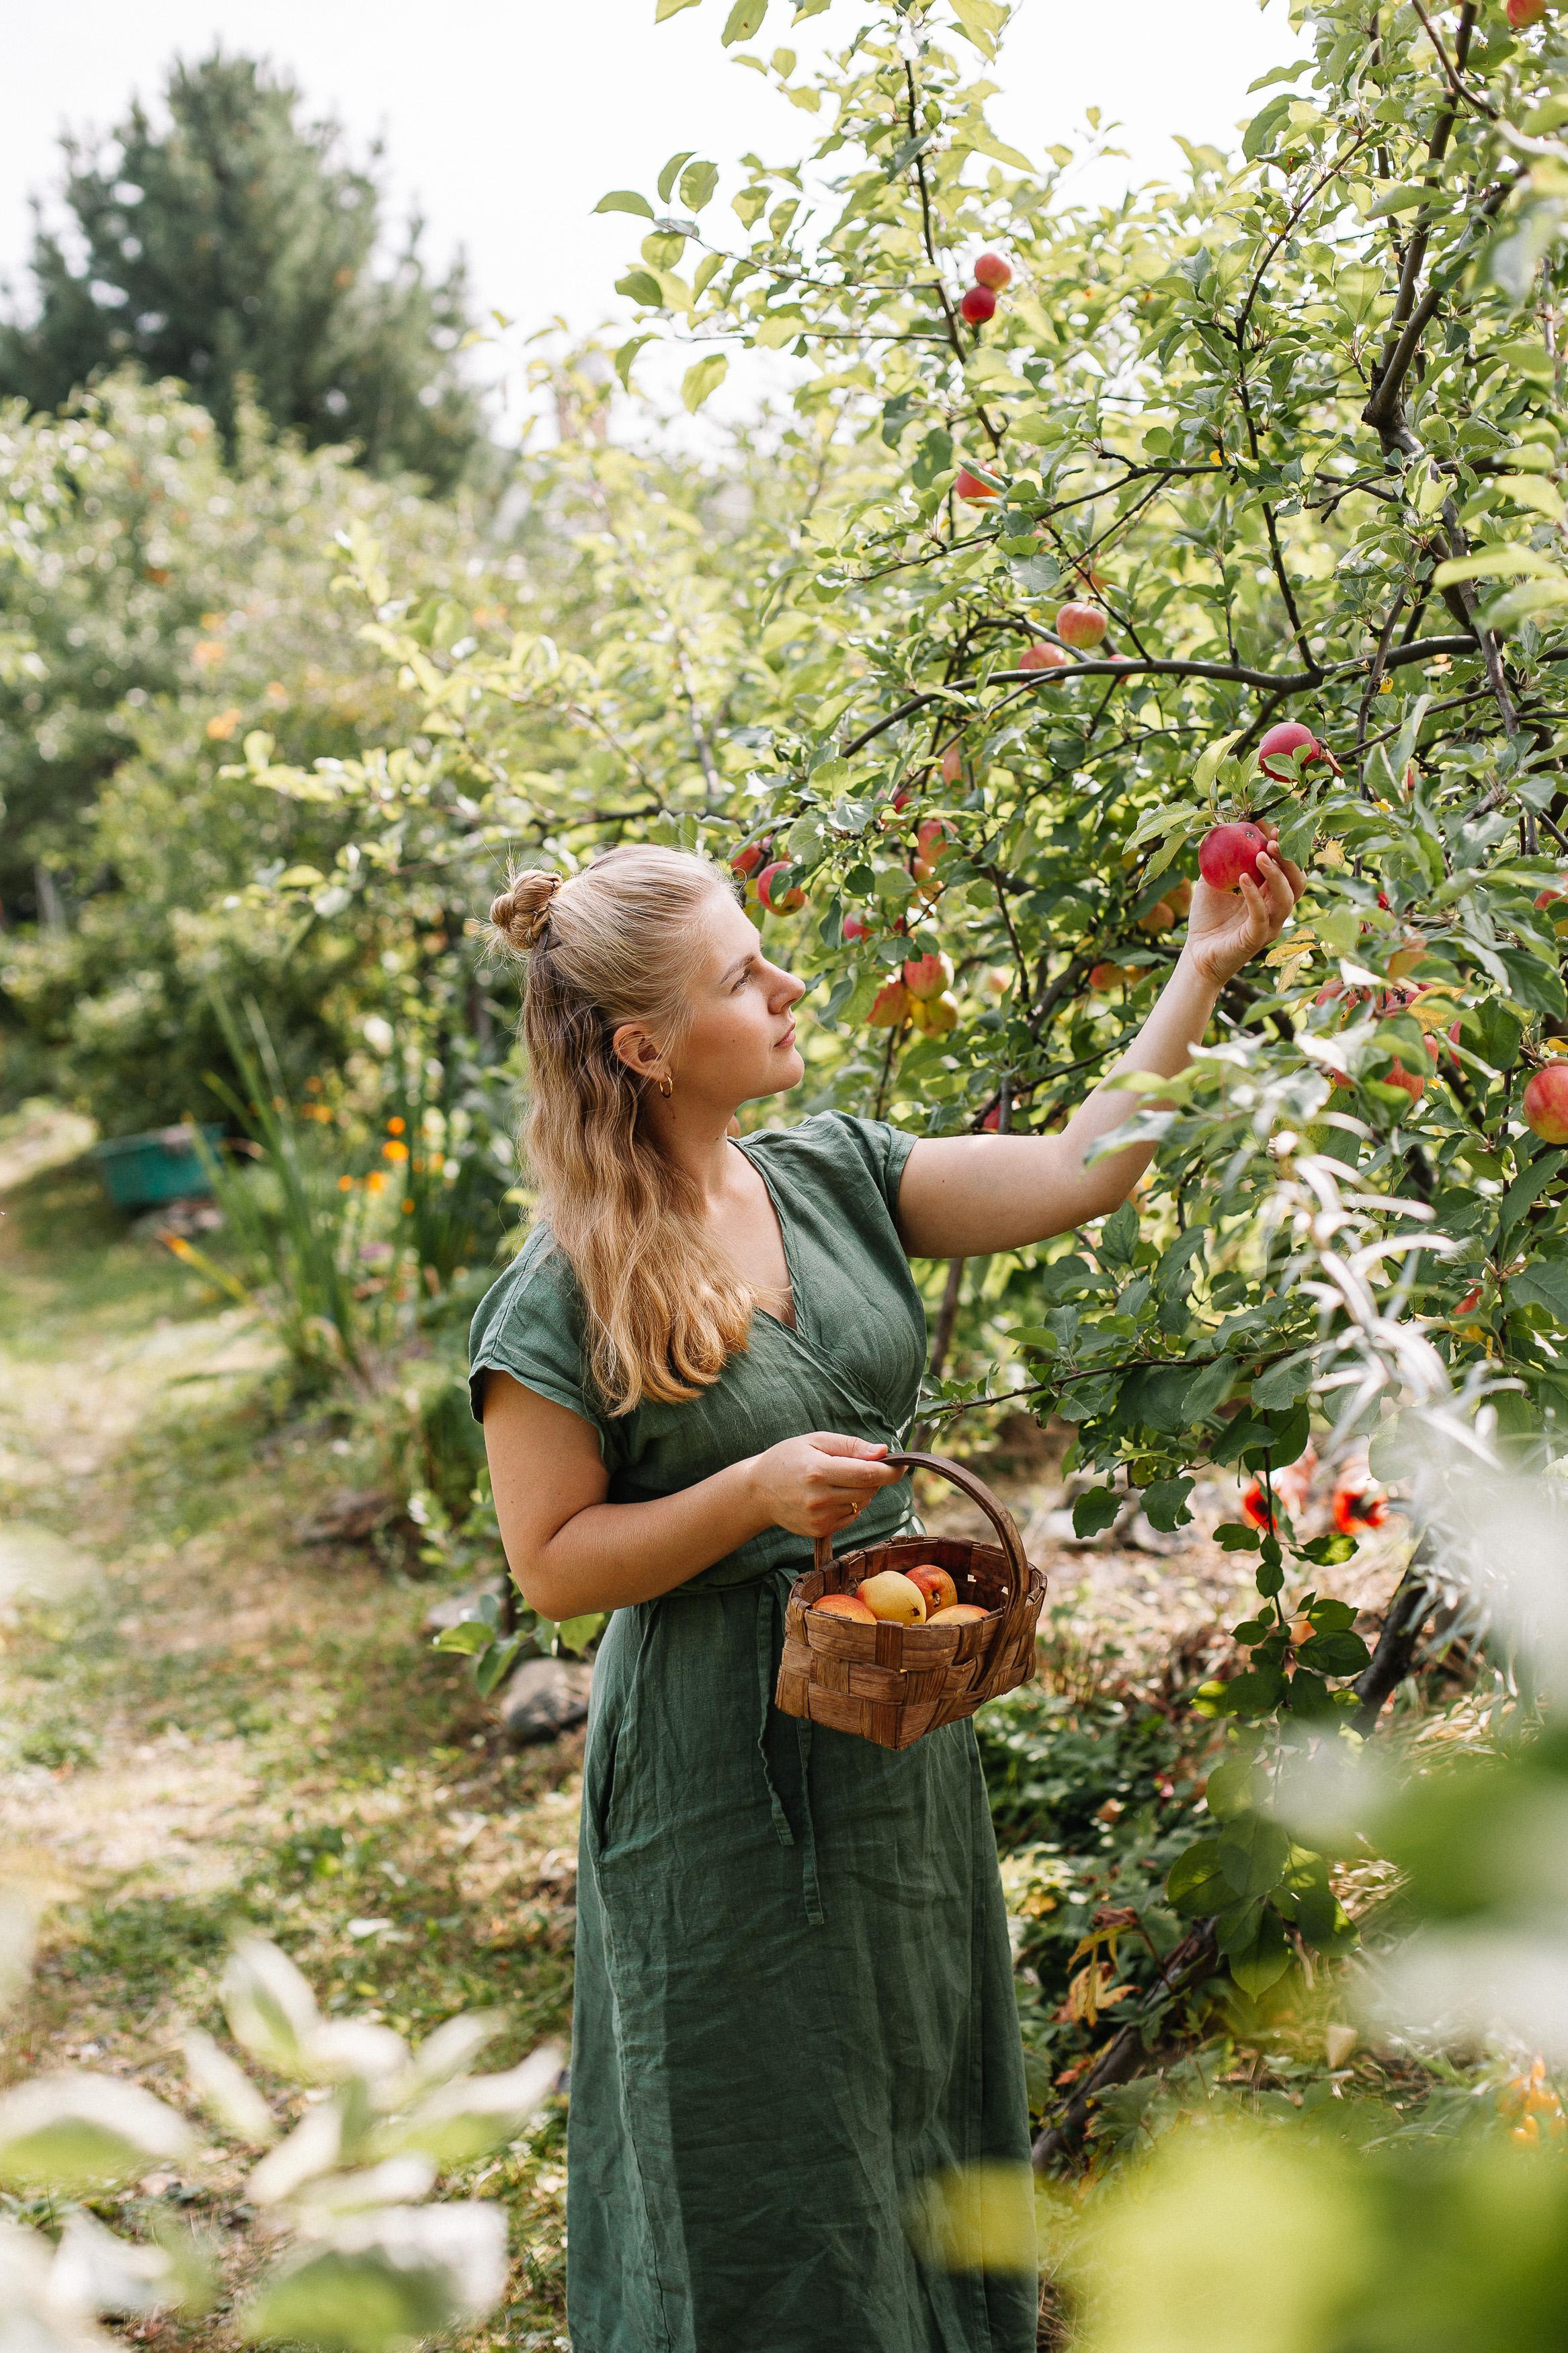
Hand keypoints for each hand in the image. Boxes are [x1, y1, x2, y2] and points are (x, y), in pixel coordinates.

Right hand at [745, 1431, 904, 1539]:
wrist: (758, 1491)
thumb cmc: (789, 1458)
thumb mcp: (816, 1441)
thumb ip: (851, 1446)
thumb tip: (883, 1452)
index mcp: (819, 1471)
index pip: (868, 1474)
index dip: (891, 1471)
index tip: (902, 1465)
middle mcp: (819, 1498)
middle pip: (869, 1492)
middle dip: (873, 1479)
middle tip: (858, 1467)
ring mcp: (819, 1518)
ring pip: (861, 1505)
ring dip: (860, 1493)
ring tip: (837, 1481)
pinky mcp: (819, 1531)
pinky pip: (850, 1518)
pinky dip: (849, 1506)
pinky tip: (829, 1496)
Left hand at [1181, 826, 1306, 989]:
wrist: (1196, 952)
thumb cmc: (1208, 917)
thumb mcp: (1213, 881)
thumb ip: (1222, 858)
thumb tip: (1225, 826)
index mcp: (1270, 894)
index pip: (1288, 870)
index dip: (1286, 850)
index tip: (1275, 828)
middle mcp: (1275, 909)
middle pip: (1296, 882)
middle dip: (1289, 860)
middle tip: (1274, 841)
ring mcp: (1269, 925)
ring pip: (1286, 899)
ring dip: (1276, 875)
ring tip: (1260, 855)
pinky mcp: (1255, 939)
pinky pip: (1261, 916)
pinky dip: (1254, 895)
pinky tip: (1243, 879)